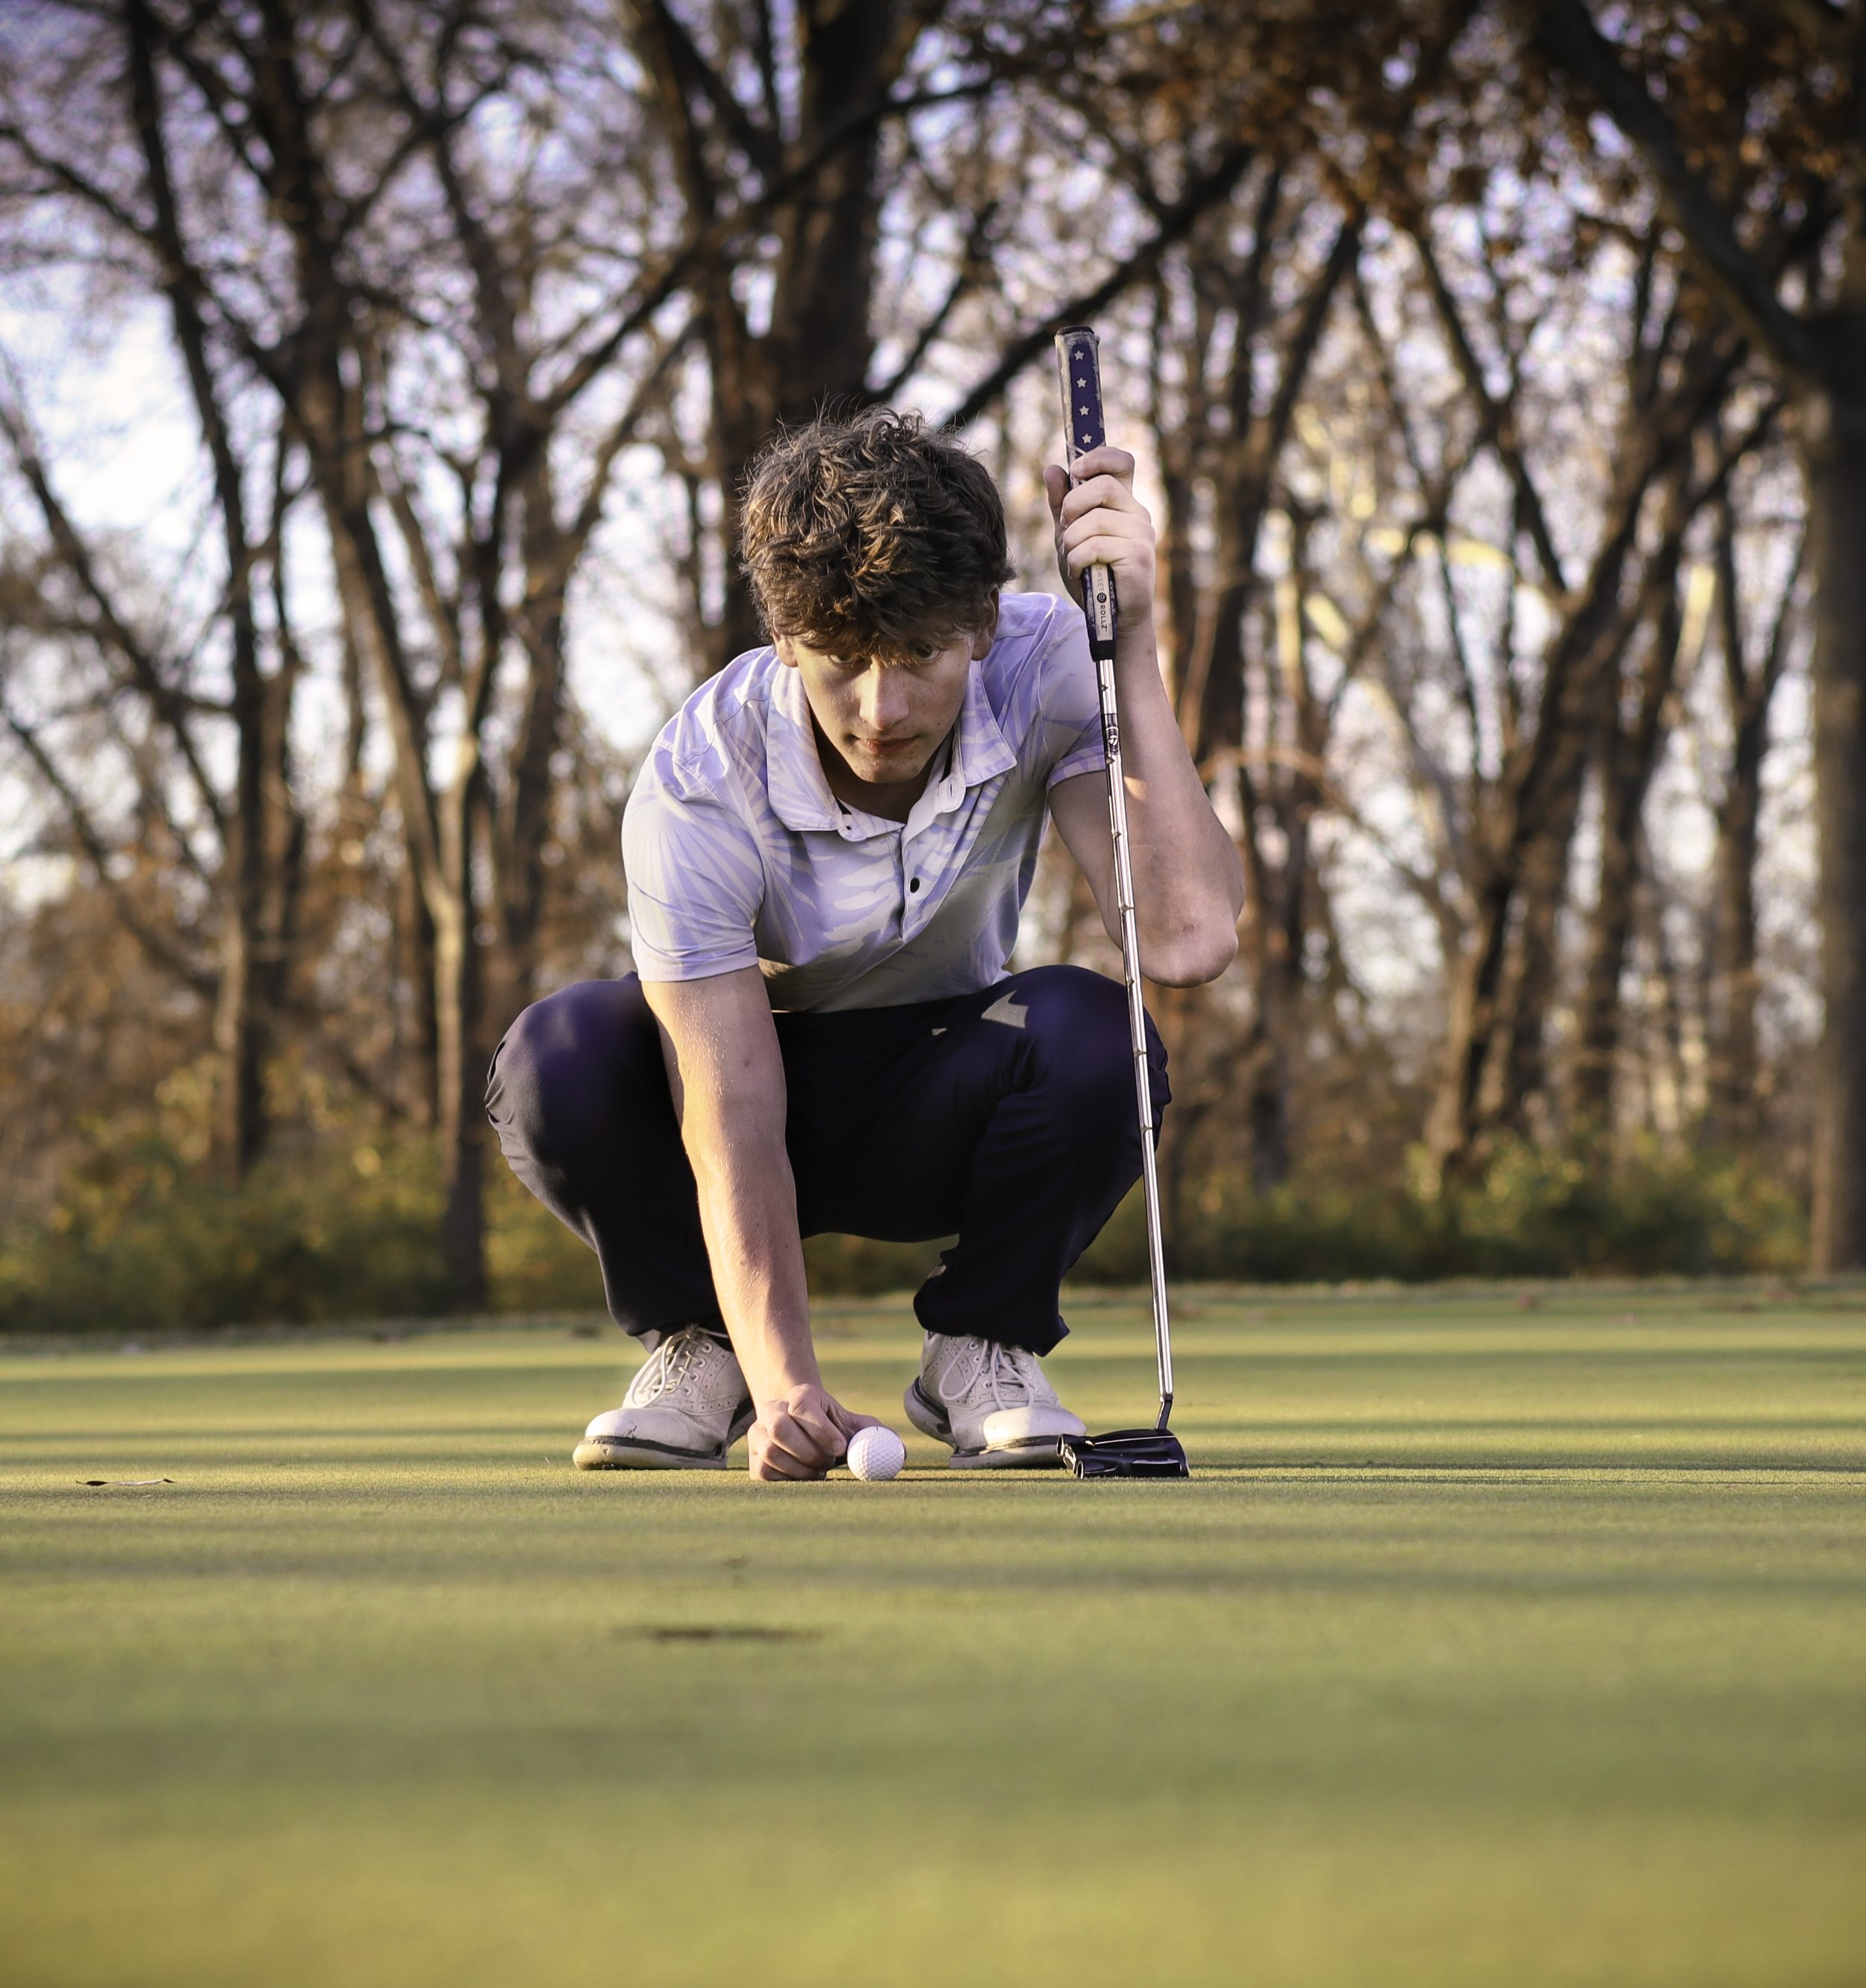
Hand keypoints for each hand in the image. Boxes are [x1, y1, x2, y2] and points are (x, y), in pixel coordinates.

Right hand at [747, 1383, 881, 1480]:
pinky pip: (765, 1473)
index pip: (802, 1405)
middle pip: (781, 1429)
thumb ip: (876, 1435)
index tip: (839, 1447)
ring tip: (819, 1470)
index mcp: (800, 1395)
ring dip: (800, 1468)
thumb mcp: (854, 1426)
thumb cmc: (833, 1429)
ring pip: (771, 1453)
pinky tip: (804, 1476)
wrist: (802, 1431)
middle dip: (809, 1451)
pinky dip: (788, 1479)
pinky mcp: (753, 1460)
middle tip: (828, 1464)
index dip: (820, 1428)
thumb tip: (900, 1452)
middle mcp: (773, 1410)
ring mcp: (758, 1435)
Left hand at [1044, 445, 1155, 622]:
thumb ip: (1061, 504)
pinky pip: (1097, 546)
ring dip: (1072, 541)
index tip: (1075, 470)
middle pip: (1104, 485)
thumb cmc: (1092, 576)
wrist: (1111, 618)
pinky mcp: (1139, 556)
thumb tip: (1052, 468)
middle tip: (1064, 526)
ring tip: (1071, 558)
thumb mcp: (1069, 536)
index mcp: (1124, 503)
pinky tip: (1078, 571)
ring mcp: (1142, 534)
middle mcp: (1138, 514)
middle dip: (1073, 504)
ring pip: (1096, 520)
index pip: (1122, 462)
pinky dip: (1077, 560)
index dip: (1099, 457)